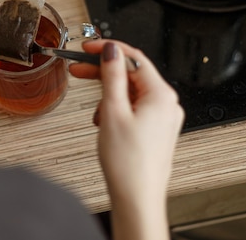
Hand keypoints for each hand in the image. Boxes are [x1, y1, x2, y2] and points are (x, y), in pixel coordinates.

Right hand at [70, 40, 183, 239]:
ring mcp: (162, 118)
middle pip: (132, 74)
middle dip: (104, 71)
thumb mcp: (113, 111)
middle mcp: (166, 104)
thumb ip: (112, 76)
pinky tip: (104, 121)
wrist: (137, 198)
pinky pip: (134, 107)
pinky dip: (116, 109)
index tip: (87, 47)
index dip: (108, 49)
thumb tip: (111, 51)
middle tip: (78, 69)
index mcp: (161, 95)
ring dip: (109, 94)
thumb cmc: (128, 163)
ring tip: (95, 110)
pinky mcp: (156, 129)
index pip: (134, 58)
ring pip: (131, 92)